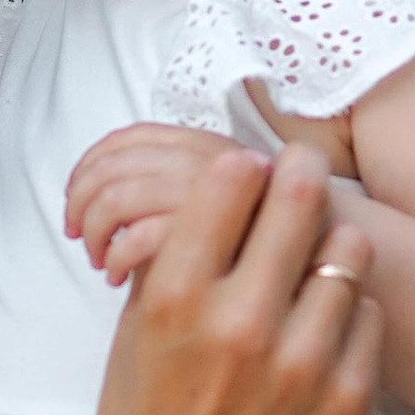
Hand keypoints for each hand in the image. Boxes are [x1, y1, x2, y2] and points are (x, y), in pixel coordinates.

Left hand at [65, 120, 266, 286]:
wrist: (339, 267)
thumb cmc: (275, 249)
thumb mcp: (228, 206)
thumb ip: (178, 194)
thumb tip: (99, 203)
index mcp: (209, 146)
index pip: (131, 137)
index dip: (89, 165)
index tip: (74, 199)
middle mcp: (213, 160)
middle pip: (116, 165)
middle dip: (82, 201)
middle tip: (79, 236)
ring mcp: (216, 193)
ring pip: (120, 197)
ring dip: (95, 231)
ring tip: (100, 261)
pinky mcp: (221, 235)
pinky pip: (144, 235)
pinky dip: (118, 255)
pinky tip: (119, 277)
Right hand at [65, 145, 378, 414]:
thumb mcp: (132, 333)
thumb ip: (175, 257)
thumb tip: (226, 184)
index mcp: (175, 297)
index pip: (231, 179)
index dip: (243, 168)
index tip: (249, 174)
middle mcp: (241, 323)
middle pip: (299, 197)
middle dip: (300, 177)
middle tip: (303, 176)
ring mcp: (301, 364)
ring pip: (349, 253)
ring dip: (330, 248)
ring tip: (311, 265)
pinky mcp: (345, 401)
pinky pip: (371, 316)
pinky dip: (349, 313)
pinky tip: (321, 328)